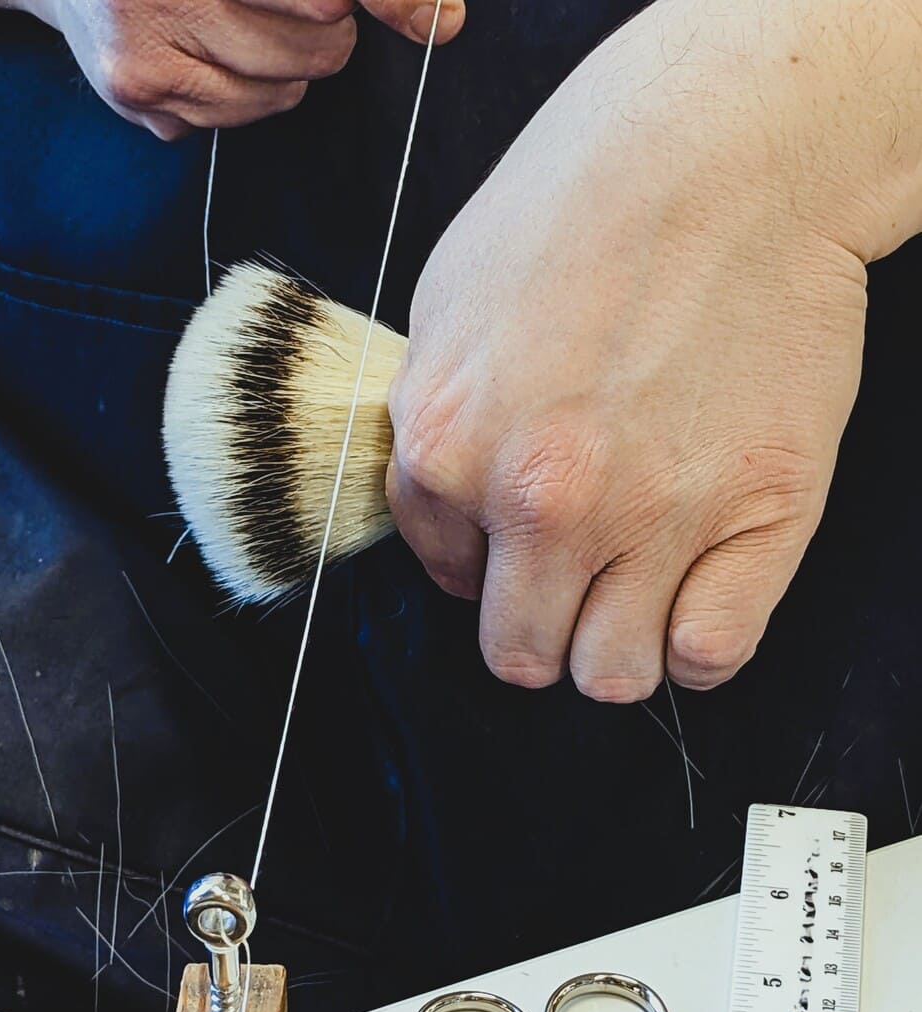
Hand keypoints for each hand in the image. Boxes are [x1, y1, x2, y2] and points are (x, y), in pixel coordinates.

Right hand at [23, 0, 464, 139]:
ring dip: (285, 64)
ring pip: (283, 87)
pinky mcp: (138, 91)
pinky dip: (243, 93)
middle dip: (327, 26)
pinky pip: (239, 117)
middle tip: (299, 6)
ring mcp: (148, 38)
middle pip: (319, 39)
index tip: (438, 22)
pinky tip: (208, 55)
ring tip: (241, 25)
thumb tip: (443, 20)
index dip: (389, 1)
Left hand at [386, 0, 921, 700]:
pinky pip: (710, 654)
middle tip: (567, 581)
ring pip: (611, 674)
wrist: (722, 155)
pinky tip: (694, 592)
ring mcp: (655, 516)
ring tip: (632, 589)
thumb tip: (448, 521)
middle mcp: (542, 503)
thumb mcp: (445, 310)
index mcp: (450, 451)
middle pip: (521, 653)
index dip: (480, 563)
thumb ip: (433, 432)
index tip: (508, 540)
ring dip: (614, 646)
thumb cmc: (578, 210)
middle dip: (536, 628)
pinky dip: (697, 641)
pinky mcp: (760, 515)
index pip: (447, 579)